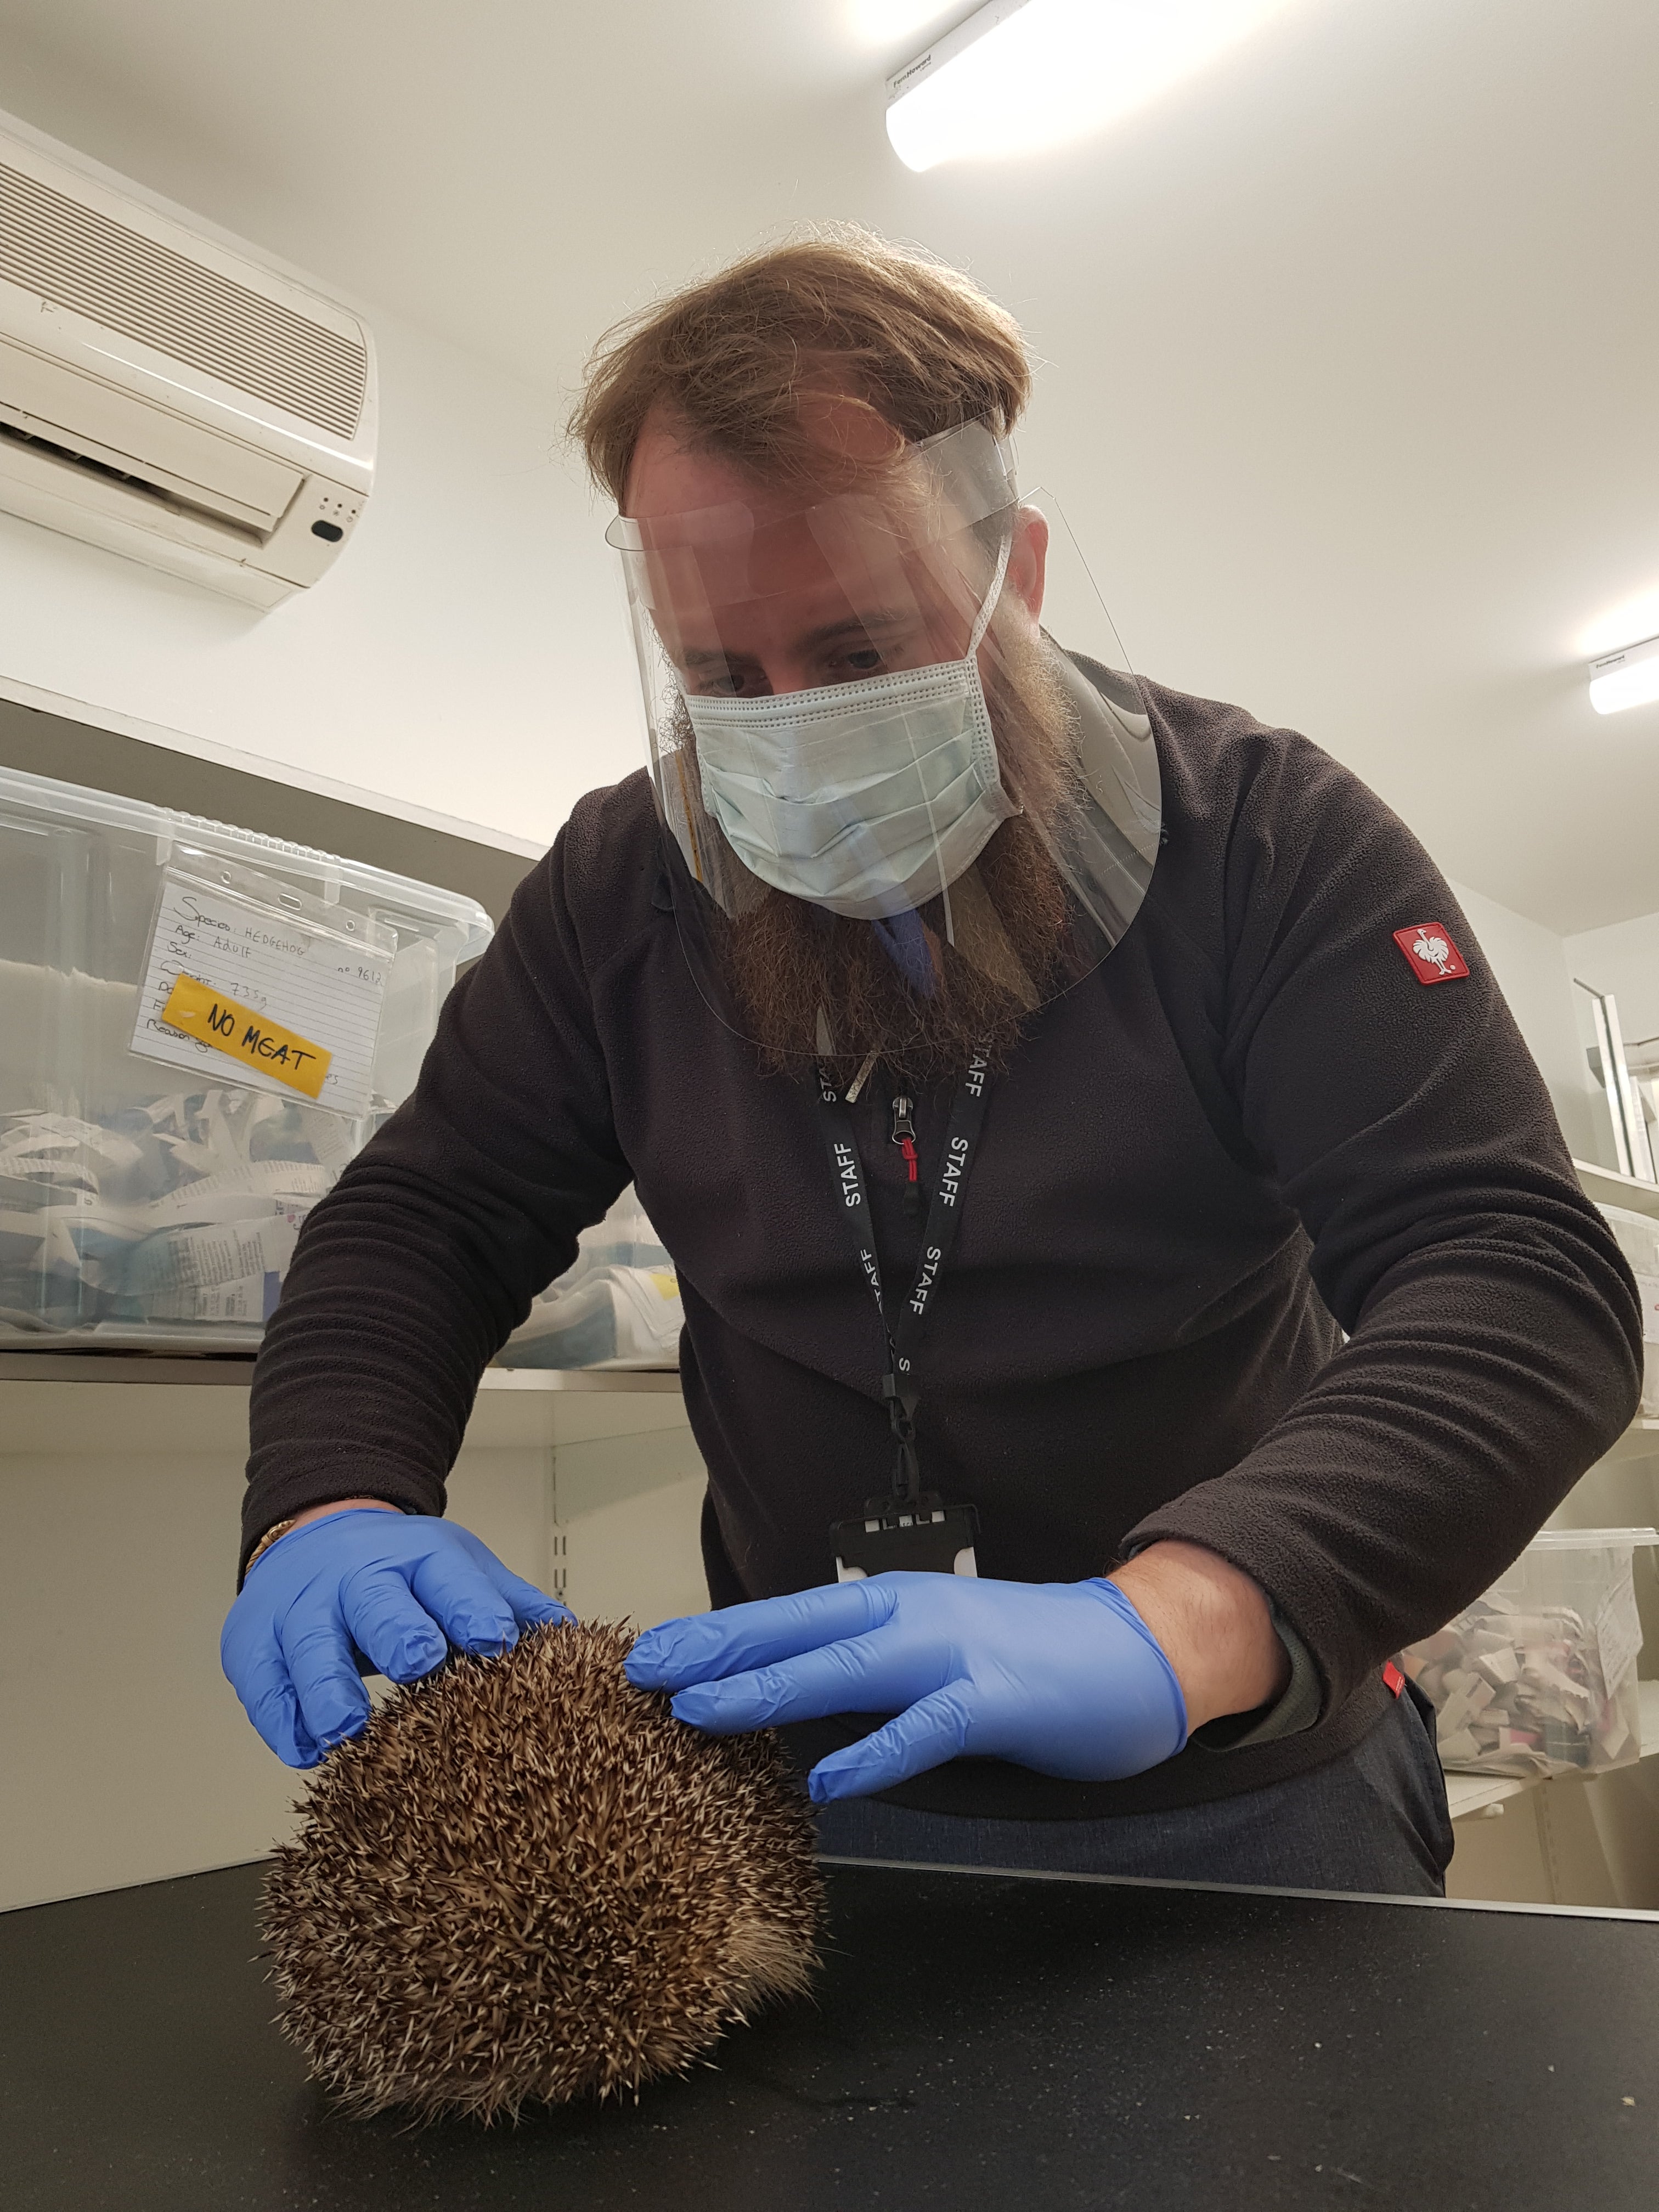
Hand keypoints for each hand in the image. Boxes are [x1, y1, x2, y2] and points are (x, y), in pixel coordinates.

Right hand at [221, 1507, 570, 1766]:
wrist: (312, 1537)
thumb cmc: (398, 1572)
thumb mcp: (457, 1571)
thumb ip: (510, 1605)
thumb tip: (576, 1640)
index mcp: (417, 1559)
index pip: (448, 1578)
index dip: (471, 1607)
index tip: (494, 1639)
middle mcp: (355, 1577)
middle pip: (376, 1602)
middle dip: (399, 1631)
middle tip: (418, 1665)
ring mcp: (299, 1608)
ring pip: (310, 1646)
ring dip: (329, 1688)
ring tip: (347, 1730)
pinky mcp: (252, 1644)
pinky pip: (264, 1685)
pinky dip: (283, 1719)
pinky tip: (304, 1749)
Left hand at [624, 1574, 1187, 1802]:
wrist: (1136, 1647)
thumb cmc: (1026, 1655)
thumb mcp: (933, 1649)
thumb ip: (868, 1668)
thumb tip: (787, 1695)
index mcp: (891, 1605)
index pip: (786, 1616)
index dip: (716, 1634)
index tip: (648, 1651)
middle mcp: (912, 1617)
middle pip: (797, 1631)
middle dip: (716, 1653)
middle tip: (643, 1673)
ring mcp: (955, 1654)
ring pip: (846, 1670)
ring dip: (769, 1689)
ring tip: (700, 1713)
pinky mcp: (998, 1700)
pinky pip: (926, 1729)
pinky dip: (874, 1754)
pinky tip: (829, 1782)